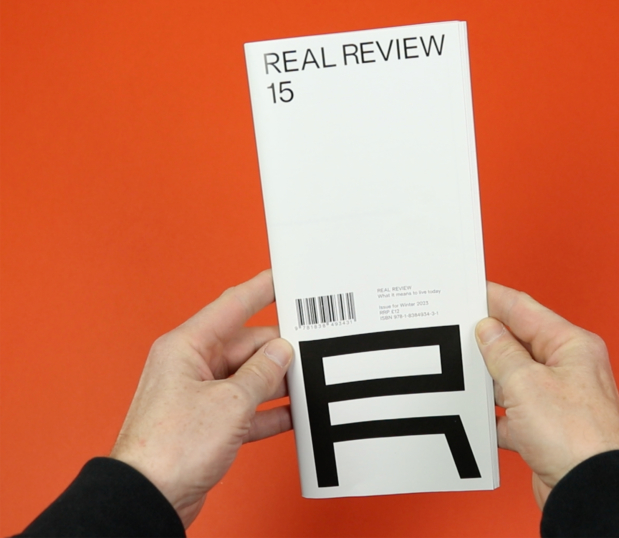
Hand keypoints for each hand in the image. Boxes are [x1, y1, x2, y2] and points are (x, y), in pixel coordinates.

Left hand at [110, 270, 292, 527]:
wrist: (149, 498)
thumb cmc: (169, 449)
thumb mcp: (230, 403)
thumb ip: (262, 373)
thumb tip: (281, 352)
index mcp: (187, 347)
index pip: (231, 306)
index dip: (260, 288)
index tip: (283, 276)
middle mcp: (191, 366)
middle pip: (245, 345)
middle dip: (277, 349)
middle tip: (311, 348)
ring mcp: (199, 396)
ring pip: (248, 377)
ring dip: (275, 383)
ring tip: (307, 383)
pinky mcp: (207, 424)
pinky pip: (245, 408)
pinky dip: (268, 412)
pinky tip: (292, 415)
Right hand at [475, 282, 618, 508]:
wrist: (591, 492)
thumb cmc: (576, 438)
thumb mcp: (526, 383)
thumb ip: (502, 353)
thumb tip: (488, 330)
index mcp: (572, 346)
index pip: (526, 310)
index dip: (495, 298)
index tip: (470, 289)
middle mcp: (569, 369)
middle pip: (519, 344)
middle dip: (488, 341)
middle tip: (456, 331)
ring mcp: (559, 401)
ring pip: (514, 380)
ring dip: (490, 380)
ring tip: (462, 374)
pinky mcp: (548, 430)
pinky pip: (514, 413)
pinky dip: (496, 416)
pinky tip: (479, 417)